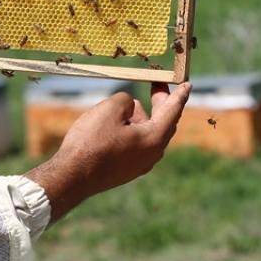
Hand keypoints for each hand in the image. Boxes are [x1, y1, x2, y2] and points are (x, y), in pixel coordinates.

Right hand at [26, 82, 190, 222]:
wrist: (73, 177)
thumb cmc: (91, 142)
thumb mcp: (109, 109)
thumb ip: (126, 100)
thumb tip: (130, 107)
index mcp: (154, 138)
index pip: (173, 111)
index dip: (179, 95)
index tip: (187, 84)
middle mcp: (152, 154)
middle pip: (162, 123)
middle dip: (160, 104)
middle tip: (156, 87)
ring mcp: (140, 165)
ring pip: (148, 134)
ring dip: (141, 118)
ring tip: (125, 108)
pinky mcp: (127, 170)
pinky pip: (137, 145)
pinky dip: (132, 131)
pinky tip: (115, 126)